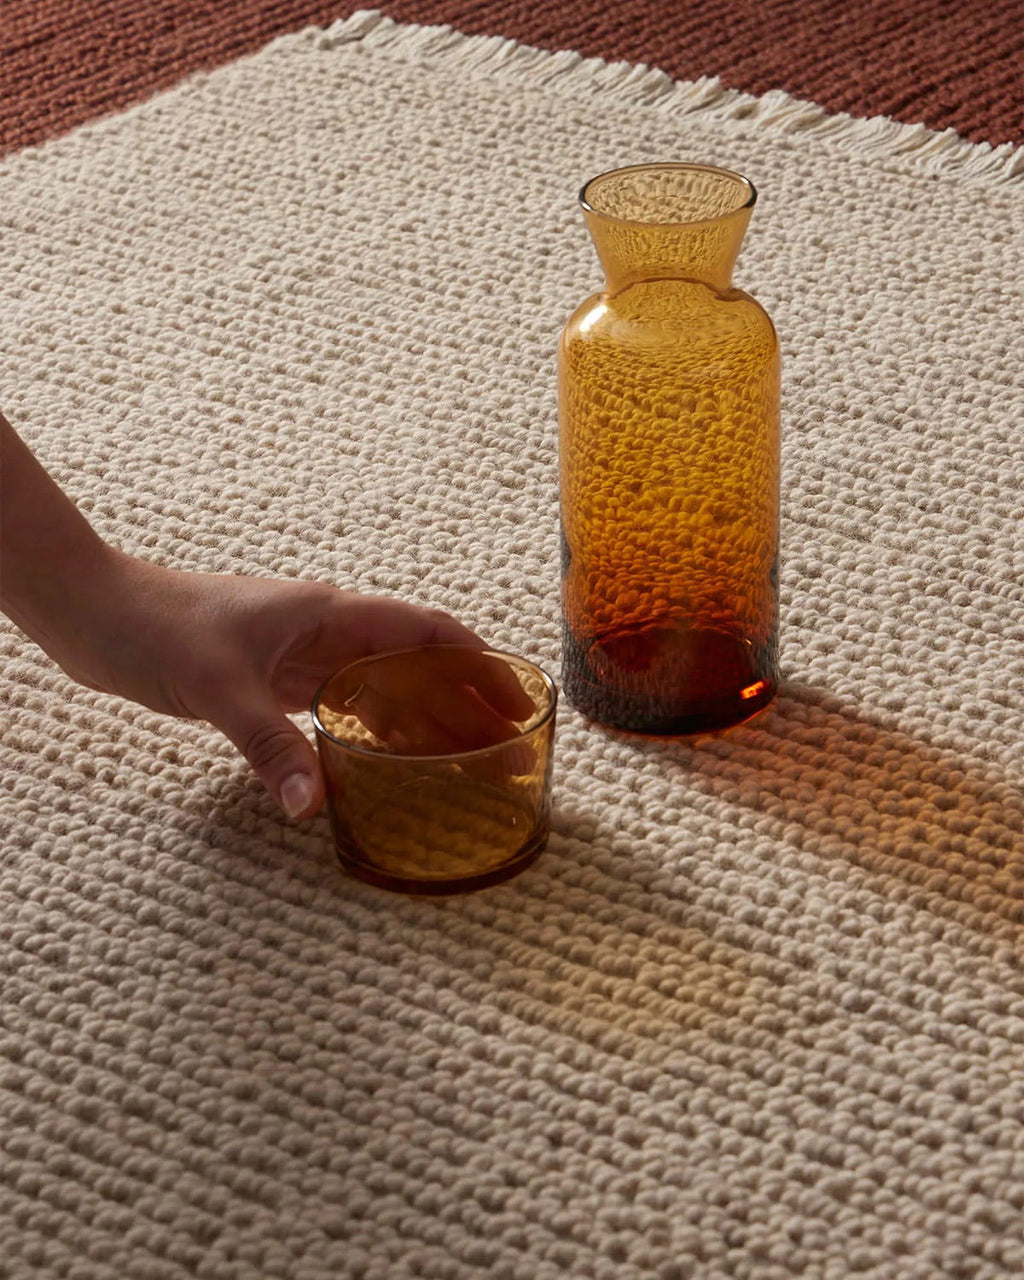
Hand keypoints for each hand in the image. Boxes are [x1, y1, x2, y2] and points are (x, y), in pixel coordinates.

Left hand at [33, 552, 519, 819]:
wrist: (98, 614)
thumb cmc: (156, 627)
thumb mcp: (217, 687)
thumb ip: (268, 745)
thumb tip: (314, 806)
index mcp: (331, 614)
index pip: (426, 630)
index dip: (477, 661)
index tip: (517, 696)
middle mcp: (329, 632)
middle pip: (417, 664)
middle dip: (465, 701)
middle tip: (508, 747)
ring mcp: (305, 656)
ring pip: (385, 687)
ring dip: (427, 719)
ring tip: (467, 760)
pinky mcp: (279, 680)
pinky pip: (346, 706)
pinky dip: (377, 731)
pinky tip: (393, 760)